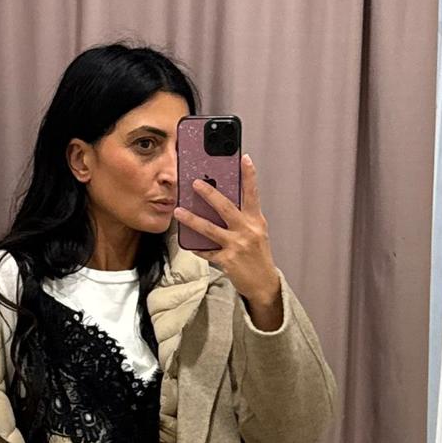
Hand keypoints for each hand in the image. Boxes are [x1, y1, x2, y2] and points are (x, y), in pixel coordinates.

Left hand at [172, 152, 280, 309]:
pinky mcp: (226, 260)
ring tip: (178, 211)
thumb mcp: (257, 232)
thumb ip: (243, 218)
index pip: (252, 194)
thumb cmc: (258, 255)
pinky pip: (206, 251)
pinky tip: (187, 242)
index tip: (245, 158)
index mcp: (256, 221)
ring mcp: (236, 246)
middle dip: (209, 193)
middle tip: (194, 183)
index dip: (249, 175)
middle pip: (225, 207)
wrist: (263, 283)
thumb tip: (222, 204)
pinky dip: (197, 247)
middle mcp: (247, 230)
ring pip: (209, 229)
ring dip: (191, 219)